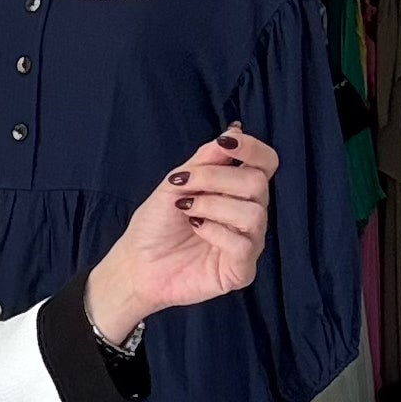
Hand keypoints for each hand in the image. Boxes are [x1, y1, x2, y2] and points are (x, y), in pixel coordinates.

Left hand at [86, 124, 278, 336]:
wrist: (135, 265)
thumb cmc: (155, 225)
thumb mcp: (176, 183)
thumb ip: (206, 159)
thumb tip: (235, 130)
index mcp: (237, 191)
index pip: (266, 163)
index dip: (252, 149)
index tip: (226, 144)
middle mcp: (249, 214)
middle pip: (258, 183)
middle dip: (216, 178)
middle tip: (183, 186)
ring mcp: (248, 243)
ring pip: (253, 213)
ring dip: (213, 205)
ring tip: (186, 210)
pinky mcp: (240, 271)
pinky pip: (243, 244)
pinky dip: (215, 232)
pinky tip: (196, 230)